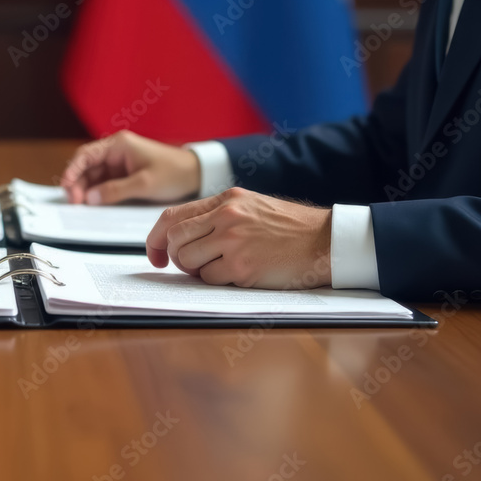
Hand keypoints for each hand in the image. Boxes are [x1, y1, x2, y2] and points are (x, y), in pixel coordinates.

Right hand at [60, 130, 200, 204]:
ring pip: (93, 175)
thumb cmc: (173, 173)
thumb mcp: (144, 184)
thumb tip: (90, 198)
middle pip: (86, 166)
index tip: (66, 186)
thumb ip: (116, 191)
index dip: (73, 170)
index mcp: (119, 144)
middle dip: (77, 183)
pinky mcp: (123, 174)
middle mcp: (115, 151)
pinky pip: (103, 182)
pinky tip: (92, 202)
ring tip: (81, 205)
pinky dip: (96, 192)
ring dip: (85, 189)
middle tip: (74, 202)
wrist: (195, 174)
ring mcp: (118, 163)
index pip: (87, 155)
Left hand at [145, 187, 331, 289]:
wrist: (325, 241)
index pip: (172, 216)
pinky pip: (209, 279)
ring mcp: (233, 241)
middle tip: (187, 265)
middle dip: (173, 257)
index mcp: (226, 199)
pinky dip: (216, 281)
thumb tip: (178, 235)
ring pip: (187, 260)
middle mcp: (226, 216)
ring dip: (196, 270)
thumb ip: (216, 214)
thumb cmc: (288, 227)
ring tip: (218, 268)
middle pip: (173, 239)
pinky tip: (237, 274)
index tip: (156, 255)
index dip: (155, 238)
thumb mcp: (250, 205)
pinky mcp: (242, 266)